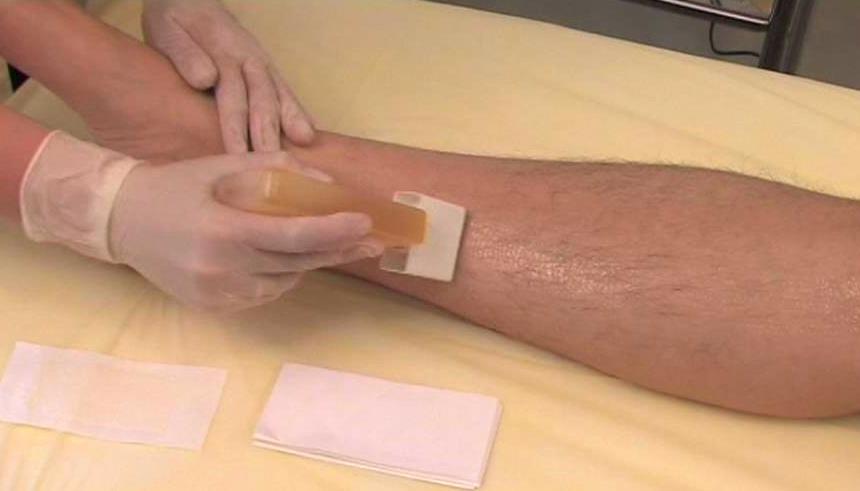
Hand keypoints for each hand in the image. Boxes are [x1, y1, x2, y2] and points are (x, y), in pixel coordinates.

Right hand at [110, 152, 381, 310]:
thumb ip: (277, 170)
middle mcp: (221, 269)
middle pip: (297, 263)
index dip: (332, 230)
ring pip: (285, 281)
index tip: (366, 222)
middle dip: (339, 250)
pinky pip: (265, 293)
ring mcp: (217, 294)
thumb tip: (328, 186)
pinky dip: (281, 275)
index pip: (291, 235)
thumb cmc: (177, 186)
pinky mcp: (215, 307)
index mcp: (223, 230)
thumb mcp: (223, 165)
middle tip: (374, 242)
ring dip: (309, 261)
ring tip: (324, 242)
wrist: (122, 221)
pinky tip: (282, 257)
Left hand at [142, 0, 313, 152]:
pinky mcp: (267, 70)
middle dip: (268, 133)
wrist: (190, 0)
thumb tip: (206, 79)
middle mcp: (249, 59)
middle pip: (262, 99)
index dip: (236, 126)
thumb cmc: (176, 22)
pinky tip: (308, 134)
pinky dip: (298, 112)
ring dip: (291, 121)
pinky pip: (286, 92)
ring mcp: (262, 65)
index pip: (232, 94)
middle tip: (272, 163)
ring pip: (280, 94)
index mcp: (223, 52)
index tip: (238, 155)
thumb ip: (186, 53)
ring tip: (303, 144)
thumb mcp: (169, 30)